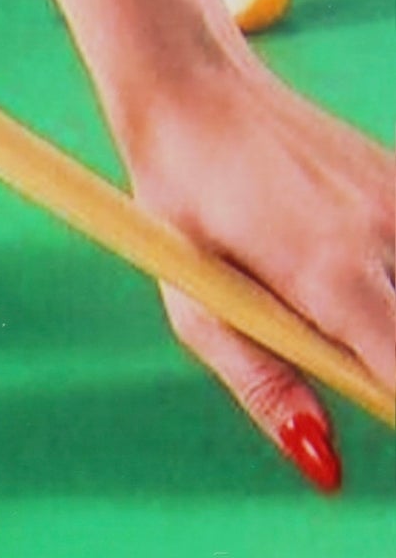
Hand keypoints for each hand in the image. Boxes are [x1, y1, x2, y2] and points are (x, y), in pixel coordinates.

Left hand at [118, 50, 394, 483]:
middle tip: (343, 368)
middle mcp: (388, 232)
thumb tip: (322, 460)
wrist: (197, 98)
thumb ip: (266, 387)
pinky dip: (394, 288)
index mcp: (330, 275)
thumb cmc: (182, 210)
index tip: (378, 423)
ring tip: (323, 308)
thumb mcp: (199, 312)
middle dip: (390, 369)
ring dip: (388, 326)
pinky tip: (348, 278)